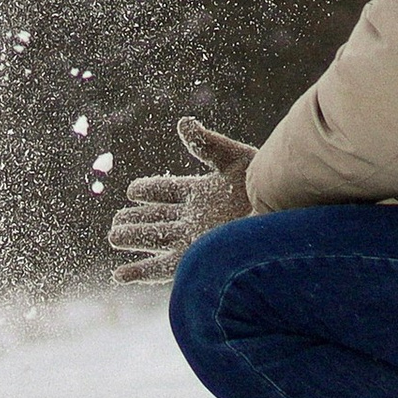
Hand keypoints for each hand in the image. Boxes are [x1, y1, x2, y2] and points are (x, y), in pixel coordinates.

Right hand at [107, 120, 256, 284]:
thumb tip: (183, 123)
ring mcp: (194, 238)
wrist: (284, 218)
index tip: (132, 191)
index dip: (149, 190)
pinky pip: (162, 267)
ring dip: (133, 239)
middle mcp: (196, 217)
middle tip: (116, 222)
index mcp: (203, 192)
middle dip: (136, 220)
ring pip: (155, 239)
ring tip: (113, 237)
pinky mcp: (195, 259)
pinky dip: (139, 271)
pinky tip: (120, 274)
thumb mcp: (235, 159)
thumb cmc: (267, 185)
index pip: (168, 190)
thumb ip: (206, 144)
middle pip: (158, 217)